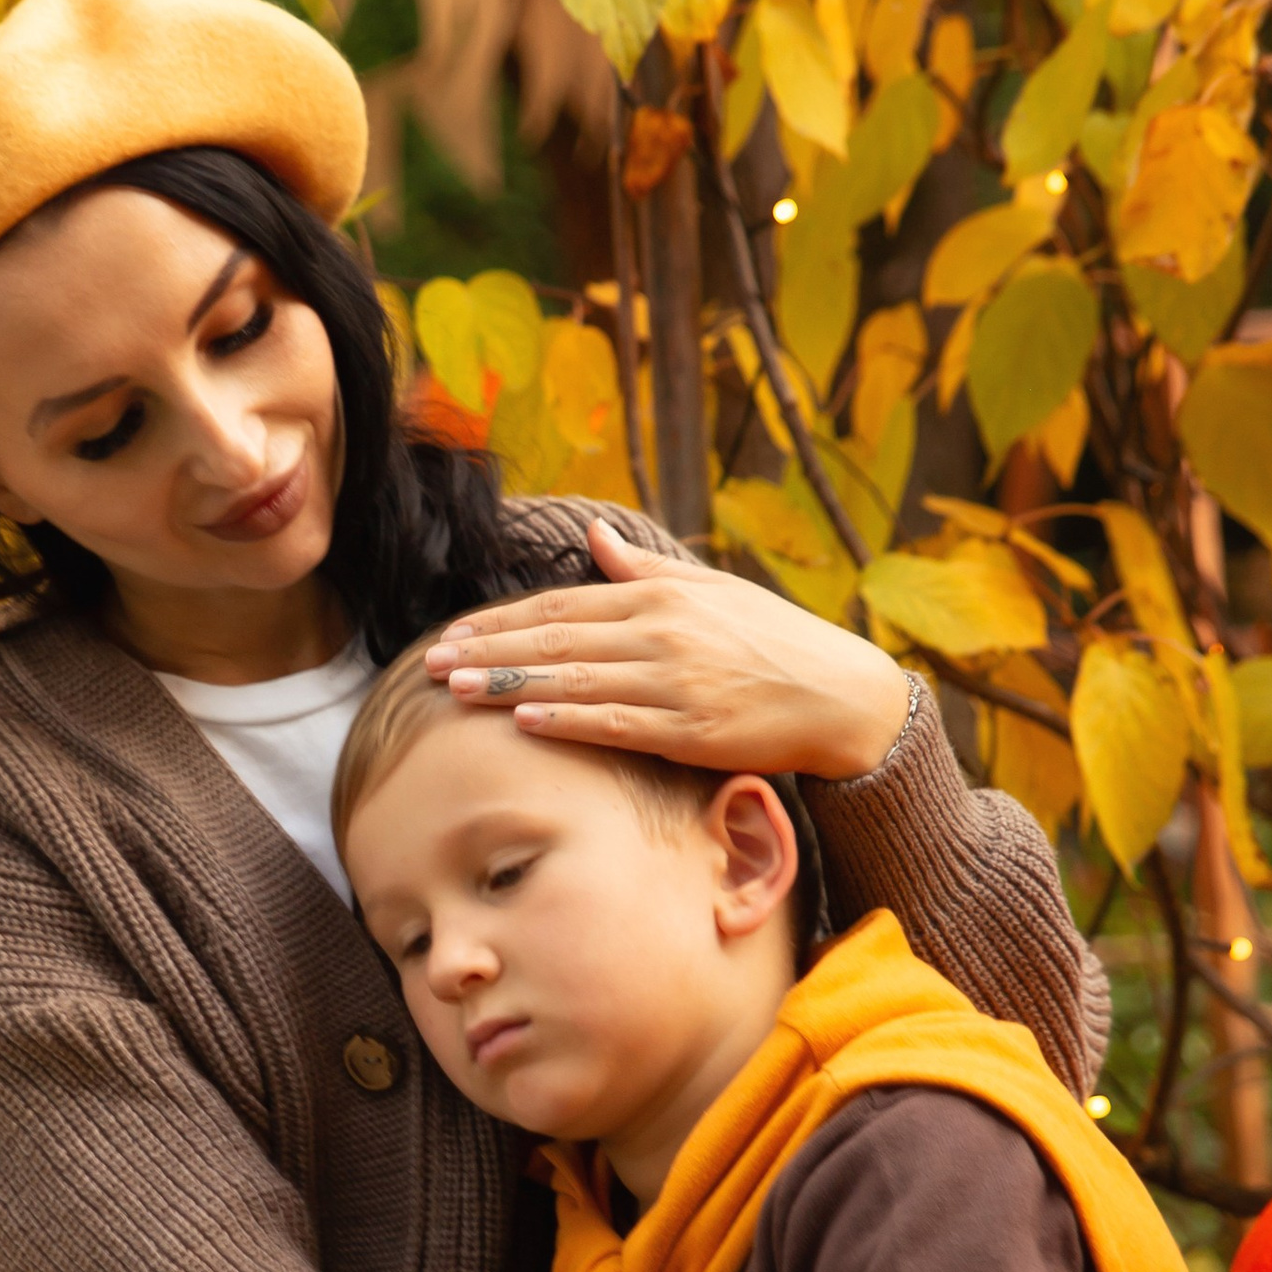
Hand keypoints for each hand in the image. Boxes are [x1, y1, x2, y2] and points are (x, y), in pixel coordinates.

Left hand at [429, 517, 912, 780]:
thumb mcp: (711, 590)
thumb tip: (594, 539)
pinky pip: (617, 725)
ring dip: (510, 685)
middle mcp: (662, 634)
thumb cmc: (772, 642)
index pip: (562, 608)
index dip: (502, 622)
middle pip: (556, 642)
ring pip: (576, 682)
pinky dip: (568, 721)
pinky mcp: (691, 731)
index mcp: (661, 597)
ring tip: (457, 691)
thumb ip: (645, 569)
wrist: (840, 695)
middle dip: (488, 652)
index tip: (453, 633)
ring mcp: (676, 683)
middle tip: (432, 663)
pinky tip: (523, 722)